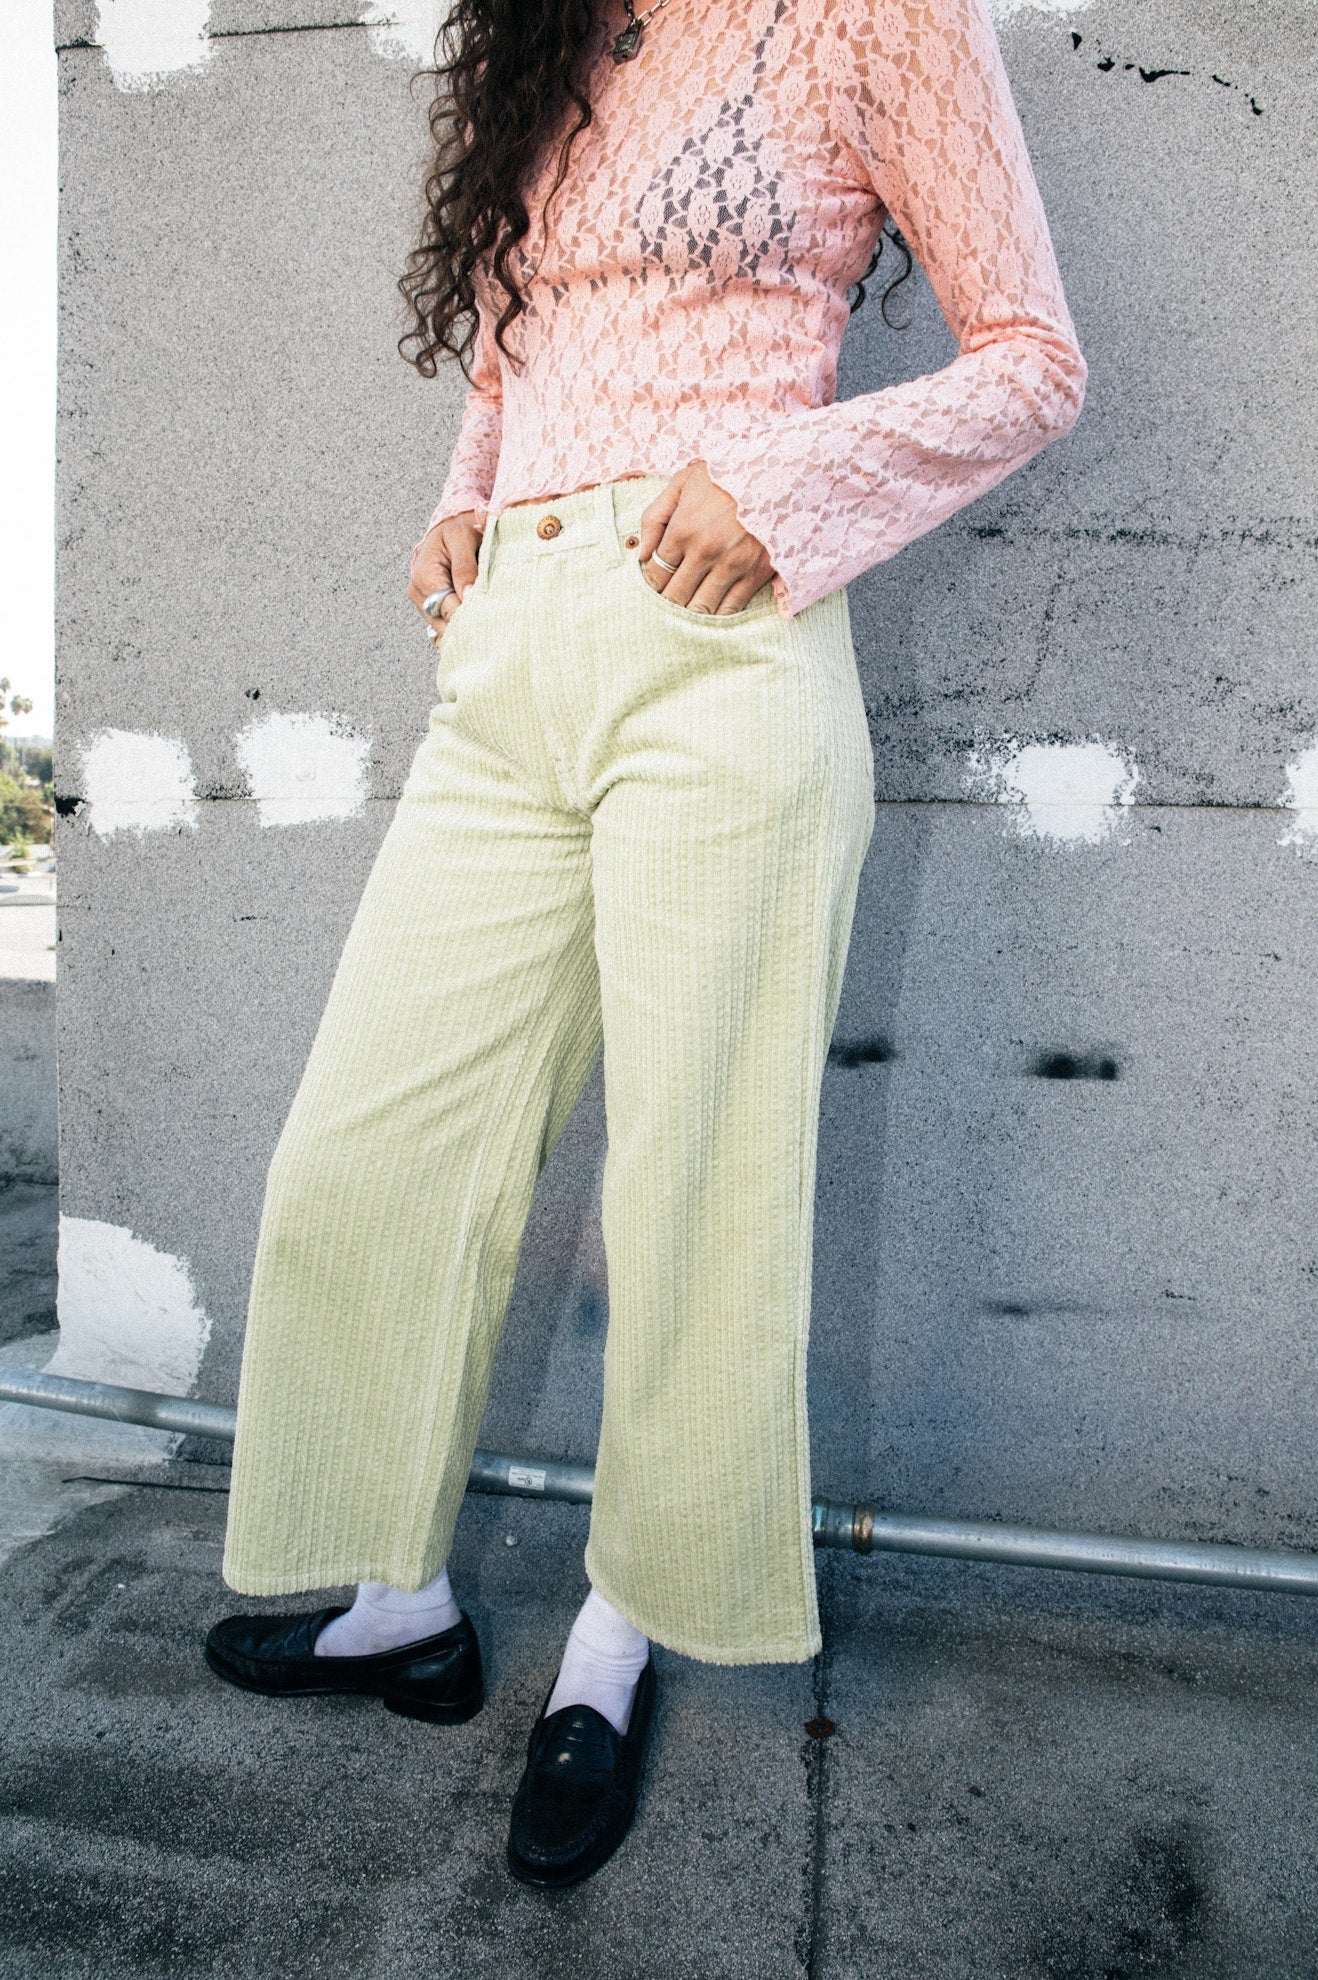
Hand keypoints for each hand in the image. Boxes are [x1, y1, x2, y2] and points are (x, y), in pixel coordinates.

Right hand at [409, 512, 481, 637]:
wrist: (449, 528)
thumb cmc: (457, 530)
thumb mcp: (462, 538)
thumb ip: (465, 567)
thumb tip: (468, 597)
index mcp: (424, 577)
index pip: (446, 608)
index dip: (468, 615)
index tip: (491, 617)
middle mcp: (418, 594)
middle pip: (444, 623)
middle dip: (468, 624)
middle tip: (494, 623)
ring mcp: (422, 604)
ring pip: (445, 629)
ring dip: (465, 627)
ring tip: (487, 623)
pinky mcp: (431, 609)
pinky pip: (446, 627)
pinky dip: (462, 627)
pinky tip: (477, 623)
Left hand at [638, 462, 774, 614]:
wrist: (779, 472)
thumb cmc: (725, 476)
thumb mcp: (682, 484)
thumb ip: (654, 517)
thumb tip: (641, 554)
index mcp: (683, 530)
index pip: (655, 575)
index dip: (651, 584)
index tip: (655, 584)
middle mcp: (706, 552)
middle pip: (675, 596)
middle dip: (666, 602)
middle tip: (666, 601)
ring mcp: (733, 565)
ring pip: (701, 607)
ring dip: (689, 613)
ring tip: (687, 608)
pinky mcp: (757, 573)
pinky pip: (731, 608)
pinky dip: (718, 614)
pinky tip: (712, 609)